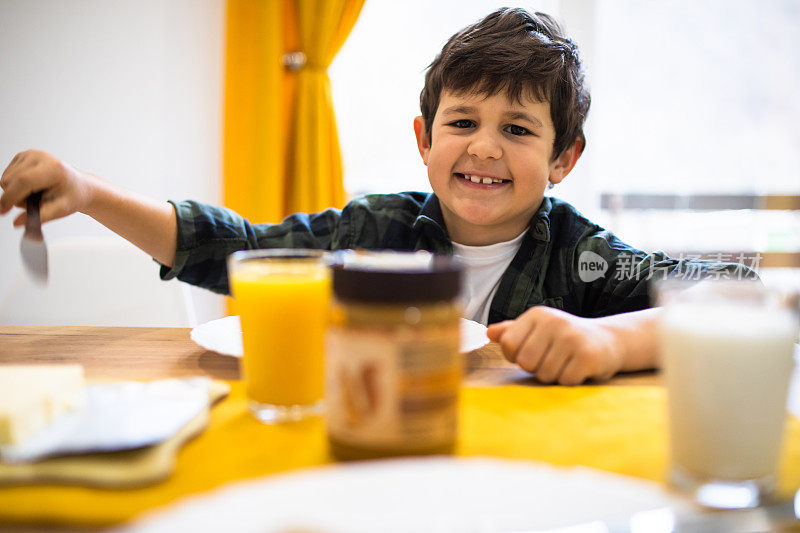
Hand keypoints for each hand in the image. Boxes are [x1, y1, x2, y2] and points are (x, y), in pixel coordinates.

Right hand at [0, 149, 97, 226]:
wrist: (79, 186)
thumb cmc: (73, 195)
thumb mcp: (61, 209)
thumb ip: (40, 217)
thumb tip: (17, 222)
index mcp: (53, 168)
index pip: (23, 181)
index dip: (10, 197)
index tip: (3, 211)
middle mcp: (40, 157)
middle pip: (10, 180)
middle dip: (15, 197)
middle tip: (33, 204)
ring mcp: (30, 154)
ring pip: (6, 179)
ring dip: (14, 192)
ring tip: (35, 195)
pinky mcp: (22, 156)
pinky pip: (7, 175)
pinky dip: (15, 186)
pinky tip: (31, 188)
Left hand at [486, 306, 623, 384]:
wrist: (608, 341)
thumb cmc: (565, 337)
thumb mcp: (538, 329)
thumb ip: (512, 331)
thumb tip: (487, 332)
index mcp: (538, 314)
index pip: (508, 344)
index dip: (515, 356)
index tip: (531, 352)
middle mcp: (554, 322)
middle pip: (525, 362)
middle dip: (536, 367)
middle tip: (552, 358)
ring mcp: (572, 338)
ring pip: (544, 374)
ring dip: (553, 375)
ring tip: (566, 361)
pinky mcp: (587, 356)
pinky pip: (564, 381)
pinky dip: (570, 380)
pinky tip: (579, 367)